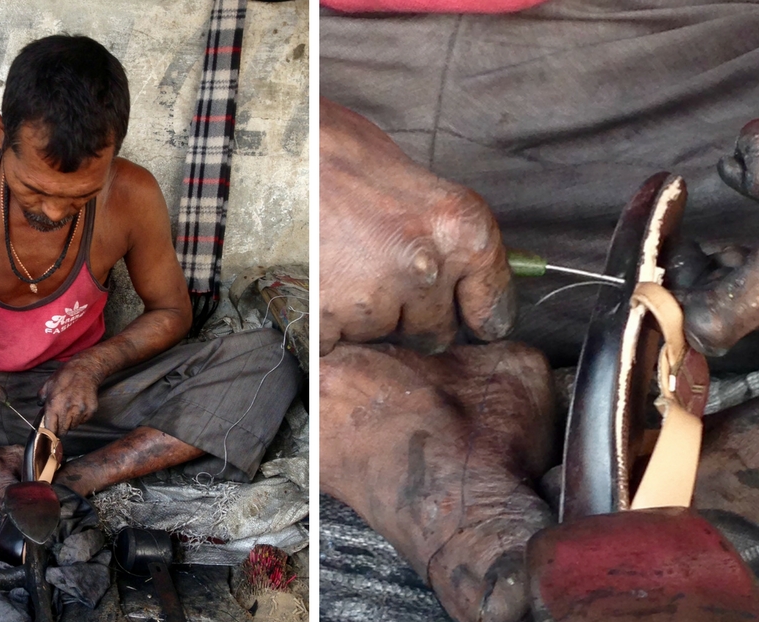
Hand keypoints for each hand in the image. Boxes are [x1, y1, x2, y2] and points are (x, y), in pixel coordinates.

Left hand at [37, 358, 102, 434]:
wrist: (85, 369)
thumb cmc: (65, 376)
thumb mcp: (48, 385)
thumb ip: (41, 398)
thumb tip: (39, 407)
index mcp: (54, 405)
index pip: (50, 429)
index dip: (49, 434)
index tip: (49, 435)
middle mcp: (67, 409)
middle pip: (63, 430)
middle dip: (60, 428)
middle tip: (60, 422)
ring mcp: (81, 410)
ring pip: (73, 426)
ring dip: (70, 422)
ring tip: (70, 410)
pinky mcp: (91, 410)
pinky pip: (83, 421)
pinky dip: (80, 417)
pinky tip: (79, 406)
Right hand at [319, 99, 515, 355]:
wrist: (265, 142)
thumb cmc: (335, 147)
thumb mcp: (414, 179)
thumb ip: (443, 235)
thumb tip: (465, 278)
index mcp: (460, 228)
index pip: (493, 309)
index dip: (475, 313)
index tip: (466, 316)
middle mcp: (425, 268)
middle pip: (434, 331)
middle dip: (410, 313)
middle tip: (376, 272)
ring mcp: (372, 298)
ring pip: (379, 336)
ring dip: (361, 315)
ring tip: (333, 264)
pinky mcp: (323, 317)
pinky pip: (333, 343)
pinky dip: (321, 324)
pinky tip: (311, 282)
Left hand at [683, 68, 758, 354]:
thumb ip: (750, 164)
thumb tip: (725, 184)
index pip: (717, 321)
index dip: (674, 303)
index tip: (657, 274)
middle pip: (722, 324)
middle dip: (692, 288)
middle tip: (685, 249)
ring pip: (741, 324)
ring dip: (715, 290)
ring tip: (714, 249)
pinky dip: (741, 292)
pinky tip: (740, 258)